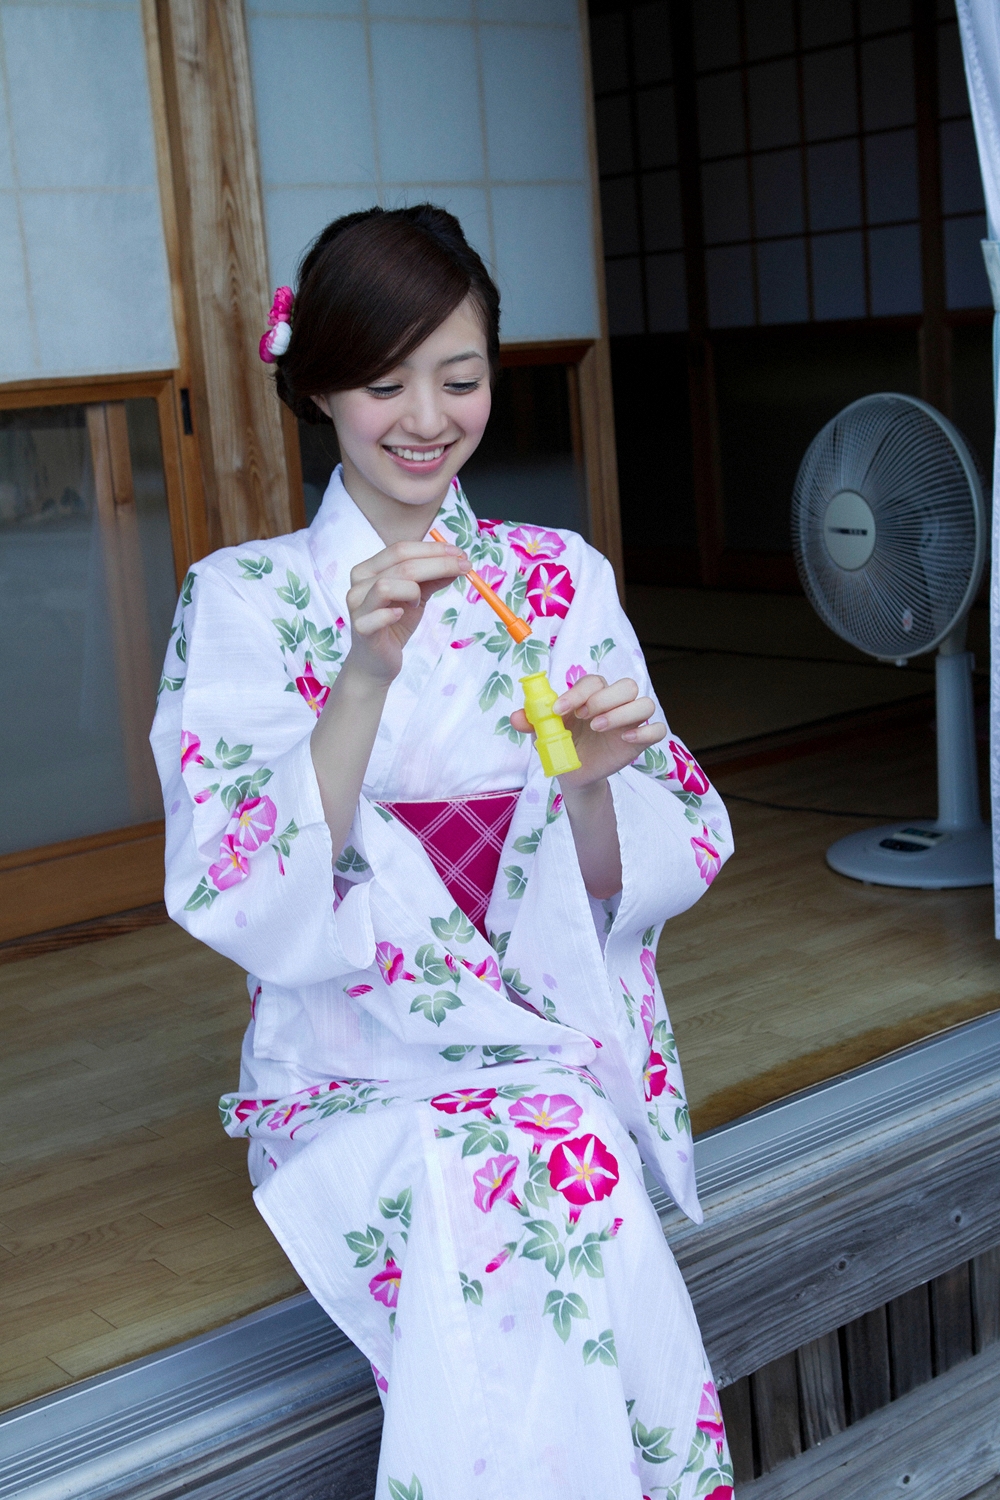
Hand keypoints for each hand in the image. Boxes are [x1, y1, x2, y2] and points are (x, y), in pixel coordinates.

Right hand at [342, 539, 467, 688]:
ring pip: (386, 586)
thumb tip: (459, 562)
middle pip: (401, 564)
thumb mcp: (417, 597)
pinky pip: (377, 616)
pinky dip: (392, 614)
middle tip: (463, 568)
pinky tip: (400, 615)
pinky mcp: (361, 628)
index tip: (459, 553)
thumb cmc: (395, 624)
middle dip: (438, 564)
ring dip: (412, 591)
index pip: (401, 549)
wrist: (377, 661)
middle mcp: (359, 582)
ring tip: (417, 602)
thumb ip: (433, 578)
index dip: (432, 549)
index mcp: (370, 569)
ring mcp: (357, 605)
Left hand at [510, 674, 664, 789]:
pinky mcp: (640, 741)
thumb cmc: (560, 743)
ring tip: (598, 727)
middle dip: (605, 698)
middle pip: (627, 685)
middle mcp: (615, 703)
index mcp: (592, 695)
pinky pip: (658, 730)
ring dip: (623, 712)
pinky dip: (646, 732)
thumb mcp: (543, 732)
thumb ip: (531, 721)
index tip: (558, 709)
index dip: (578, 691)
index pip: (594, 681)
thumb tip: (515, 717)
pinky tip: (625, 740)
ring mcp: (630, 722)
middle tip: (584, 716)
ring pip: (645, 704)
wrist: (571, 771)